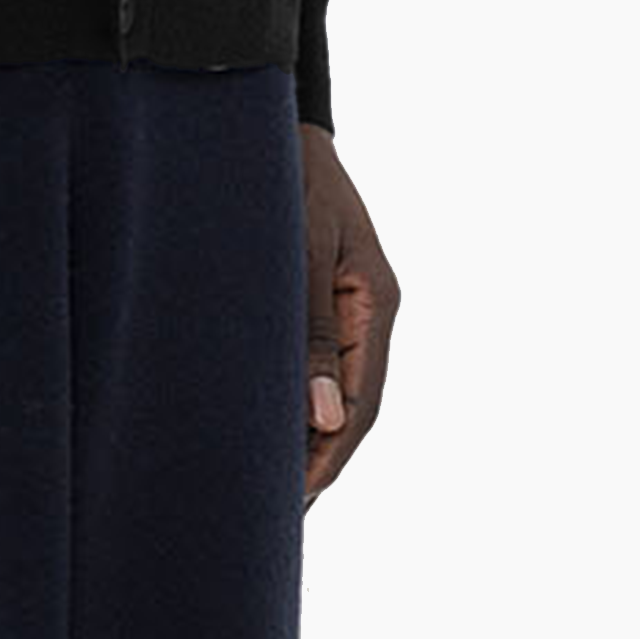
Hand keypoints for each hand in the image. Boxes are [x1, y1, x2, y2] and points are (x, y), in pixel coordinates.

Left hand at [301, 124, 397, 503]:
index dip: (332, 455)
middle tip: (277, 514)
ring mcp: (347, 308)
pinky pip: (315, 366)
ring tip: (268, 490)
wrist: (271, 124)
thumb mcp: (298, 251)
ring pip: (335, 391)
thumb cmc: (284, 179)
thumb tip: (325, 416)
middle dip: (319, 460)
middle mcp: (368, 312)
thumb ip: (310, 333)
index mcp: (375, 303)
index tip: (298, 497)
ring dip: (306, 438)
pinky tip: (264, 430)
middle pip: (354, 407)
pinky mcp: (320, 301)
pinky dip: (294, 404)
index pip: (365, 402)